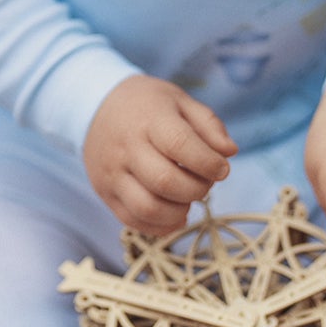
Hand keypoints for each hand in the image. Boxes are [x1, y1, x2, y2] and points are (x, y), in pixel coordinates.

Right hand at [84, 76, 236, 233]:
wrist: (96, 108)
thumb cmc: (146, 106)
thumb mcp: (180, 101)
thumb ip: (208, 124)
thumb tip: (229, 152)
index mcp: (149, 119)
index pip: (179, 144)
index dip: (207, 162)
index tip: (222, 169)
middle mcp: (126, 148)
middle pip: (165, 181)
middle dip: (197, 189)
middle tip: (205, 182)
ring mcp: (112, 174)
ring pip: (148, 207)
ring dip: (179, 211)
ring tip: (188, 199)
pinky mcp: (105, 193)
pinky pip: (133, 220)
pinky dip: (160, 226)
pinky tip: (174, 213)